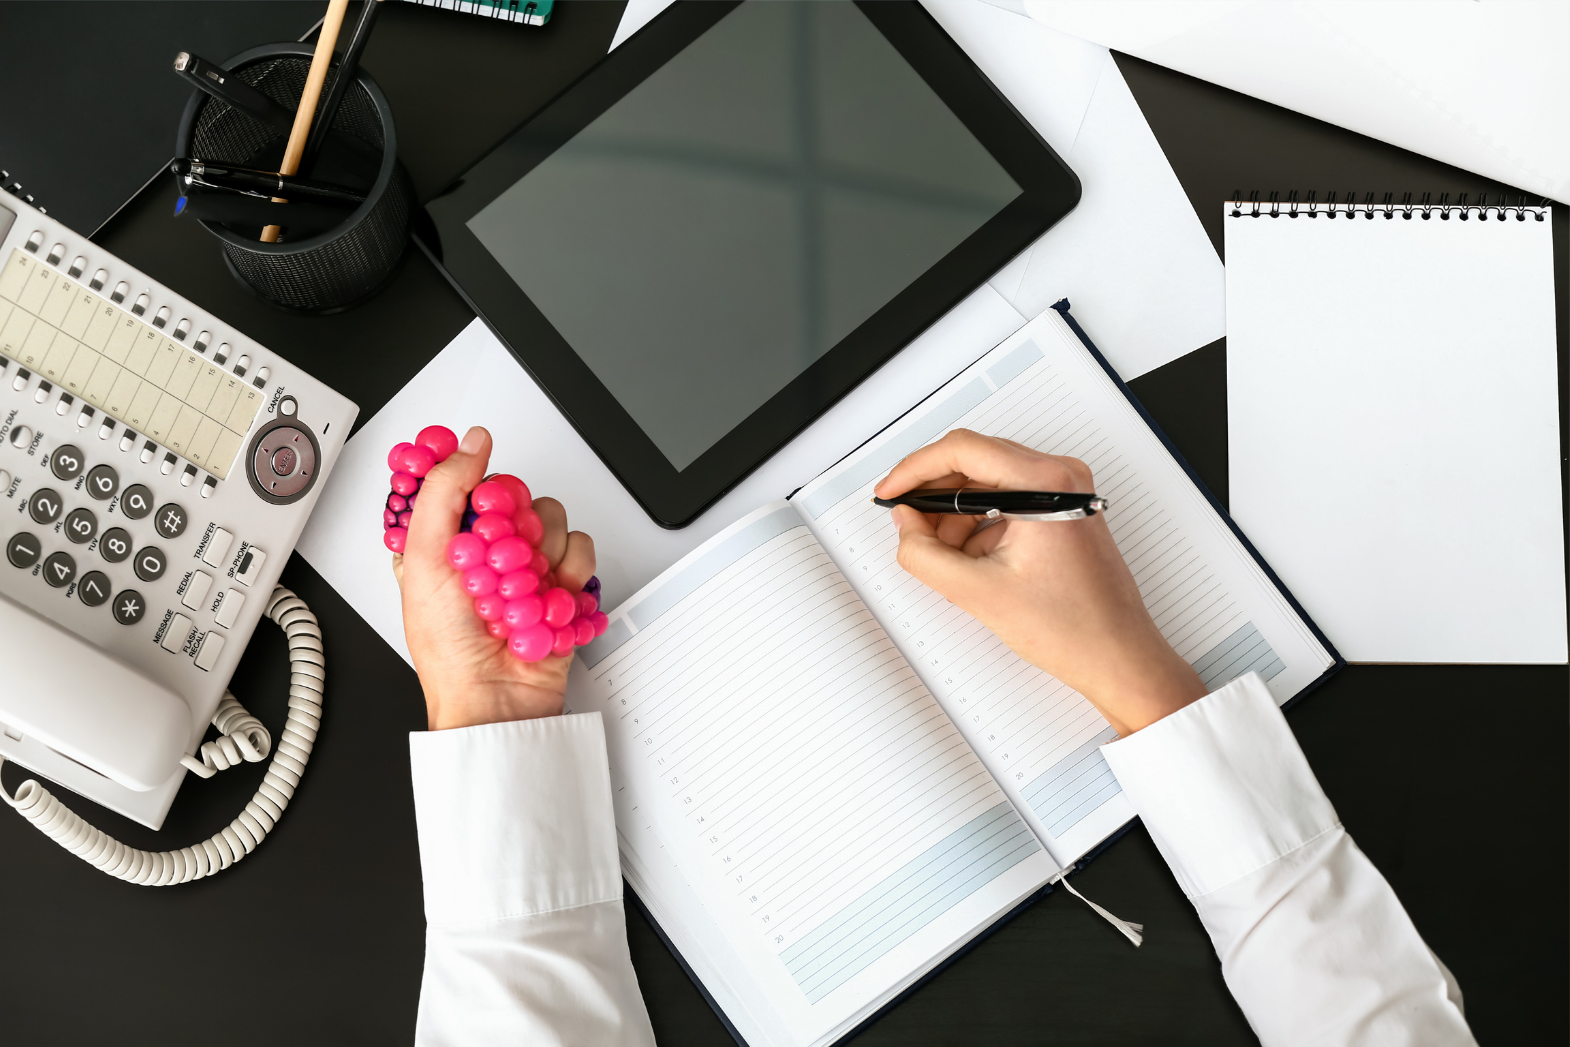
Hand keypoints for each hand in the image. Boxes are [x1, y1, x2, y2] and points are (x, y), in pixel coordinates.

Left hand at [392, 426, 596, 730]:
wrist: (494, 700)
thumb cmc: (447, 646)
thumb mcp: (423, 559)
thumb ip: (445, 492)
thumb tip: (470, 444)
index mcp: (448, 536)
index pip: (469, 478)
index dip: (477, 476)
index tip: (480, 491)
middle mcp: (490, 548)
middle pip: (520, 493)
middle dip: (515, 525)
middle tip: (499, 558)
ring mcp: (529, 566)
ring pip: (556, 519)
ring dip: (543, 555)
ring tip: (522, 591)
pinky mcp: (562, 585)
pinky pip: (583, 552)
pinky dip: (567, 578)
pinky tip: (544, 603)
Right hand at [874, 429, 1204, 735]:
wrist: (1118, 656)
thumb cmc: (1074, 628)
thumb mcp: (977, 592)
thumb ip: (923, 553)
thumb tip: (904, 524)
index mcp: (1046, 483)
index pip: (962, 449)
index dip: (914, 469)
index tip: (891, 490)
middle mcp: (1060, 476)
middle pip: (974, 461)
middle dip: (933, 494)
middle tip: (906, 523)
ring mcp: (1064, 491)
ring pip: (987, 481)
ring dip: (955, 513)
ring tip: (941, 554)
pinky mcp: (1062, 510)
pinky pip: (1005, 500)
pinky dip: (978, 524)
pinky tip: (968, 560)